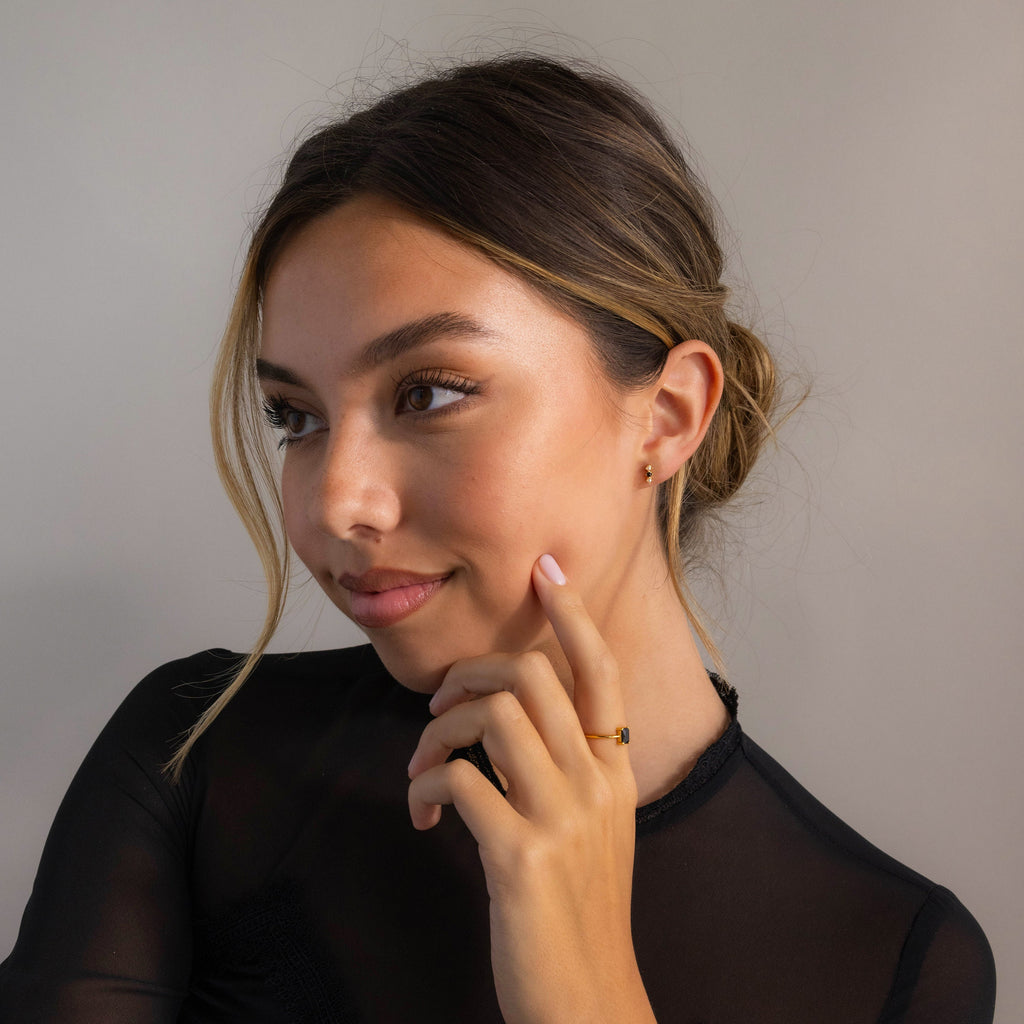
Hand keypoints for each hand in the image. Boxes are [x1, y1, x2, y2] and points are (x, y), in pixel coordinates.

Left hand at [407, 555, 655, 1023]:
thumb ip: (569, 770)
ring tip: (423, 766)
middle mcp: (598, 782)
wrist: (587, 1001)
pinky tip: (422, 813)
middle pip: (532, 677)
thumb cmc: (577, 910)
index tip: (545, 570)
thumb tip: (505, 721)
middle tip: (439, 705)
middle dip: (471, 673)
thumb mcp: (592, 828)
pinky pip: (459, 781)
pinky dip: (426, 786)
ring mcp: (564, 816)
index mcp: (616, 770)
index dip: (572, 614)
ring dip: (439, 730)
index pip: (600, 670)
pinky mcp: (522, 855)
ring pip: (492, 717)